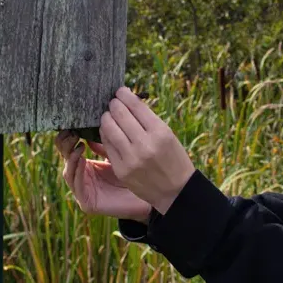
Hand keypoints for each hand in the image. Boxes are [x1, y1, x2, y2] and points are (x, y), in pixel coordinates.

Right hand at [55, 130, 151, 222]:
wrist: (146, 198)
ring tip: (78, 144)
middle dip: (66, 146)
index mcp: (87, 167)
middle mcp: (82, 179)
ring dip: (71, 157)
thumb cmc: (132, 176)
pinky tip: (81, 159)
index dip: (68, 138)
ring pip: (68, 172)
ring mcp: (83, 192)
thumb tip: (97, 125)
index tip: (72, 125)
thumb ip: (105, 146)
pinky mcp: (87, 203)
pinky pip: (77, 186)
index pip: (70, 151)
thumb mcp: (116, 157)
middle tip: (71, 133)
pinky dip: (78, 171)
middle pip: (66, 160)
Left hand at [98, 86, 195, 214]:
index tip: (120, 91)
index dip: (125, 95)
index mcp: (160, 132)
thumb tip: (129, 102)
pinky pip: (108, 146)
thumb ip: (149, 120)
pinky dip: (106, 135)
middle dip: (113, 105)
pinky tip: (108, 131)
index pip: (136, 106)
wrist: (176, 191)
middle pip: (120, 115)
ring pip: (109, 129)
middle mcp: (145, 144)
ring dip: (106, 118)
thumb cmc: (174, 159)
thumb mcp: (168, 136)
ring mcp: (131, 158)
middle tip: (112, 102)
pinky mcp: (122, 170)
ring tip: (107, 115)